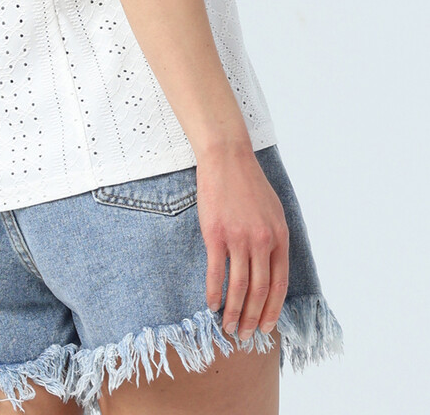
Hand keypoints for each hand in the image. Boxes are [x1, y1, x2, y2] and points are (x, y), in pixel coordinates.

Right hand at [195, 144, 289, 339]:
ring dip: (234, 311)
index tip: (267, 328)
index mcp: (279, 237)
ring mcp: (238, 238)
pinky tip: (212, 304)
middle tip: (246, 335)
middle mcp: (261, 241)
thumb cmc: (249, 183)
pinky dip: (214, 291)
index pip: (279, 284)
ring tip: (229, 327)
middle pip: (259, 291)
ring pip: (239, 286)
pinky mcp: (215, 234)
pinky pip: (216, 271)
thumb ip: (275, 239)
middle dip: (253, 318)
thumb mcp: (274, 211)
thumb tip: (272, 268)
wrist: (226, 158)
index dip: (273, 310)